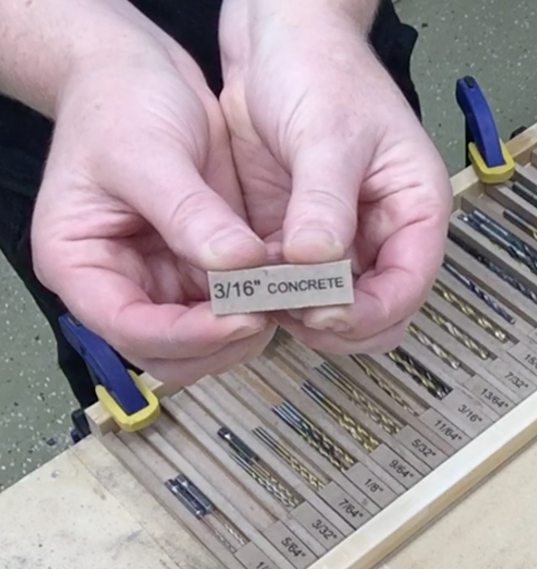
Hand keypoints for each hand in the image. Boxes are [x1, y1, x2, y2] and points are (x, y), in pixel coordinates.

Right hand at [32, 37, 274, 383]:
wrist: (139, 75)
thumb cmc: (117, 103)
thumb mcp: (148, 154)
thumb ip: (189, 215)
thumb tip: (238, 266)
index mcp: (81, 265)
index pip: (128, 327)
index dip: (186, 335)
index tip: (240, 319)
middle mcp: (120, 284)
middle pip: (167, 350)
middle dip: (218, 341)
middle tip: (266, 313)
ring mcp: (161, 280)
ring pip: (202, 340)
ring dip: (241, 330)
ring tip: (278, 296)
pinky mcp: (196, 268)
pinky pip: (228, 307)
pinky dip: (255, 304)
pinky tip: (280, 283)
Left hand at [219, 0, 451, 353]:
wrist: (274, 43)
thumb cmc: (322, 70)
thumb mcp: (330, 133)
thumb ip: (327, 202)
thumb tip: (318, 264)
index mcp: (412, 209)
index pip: (408, 288)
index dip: (369, 312)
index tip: (324, 310)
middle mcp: (379, 235)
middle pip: (376, 314)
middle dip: (337, 322)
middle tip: (292, 309)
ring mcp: (336, 243)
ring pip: (331, 310)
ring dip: (299, 314)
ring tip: (263, 293)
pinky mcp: (294, 243)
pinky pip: (289, 290)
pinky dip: (270, 296)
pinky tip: (246, 279)